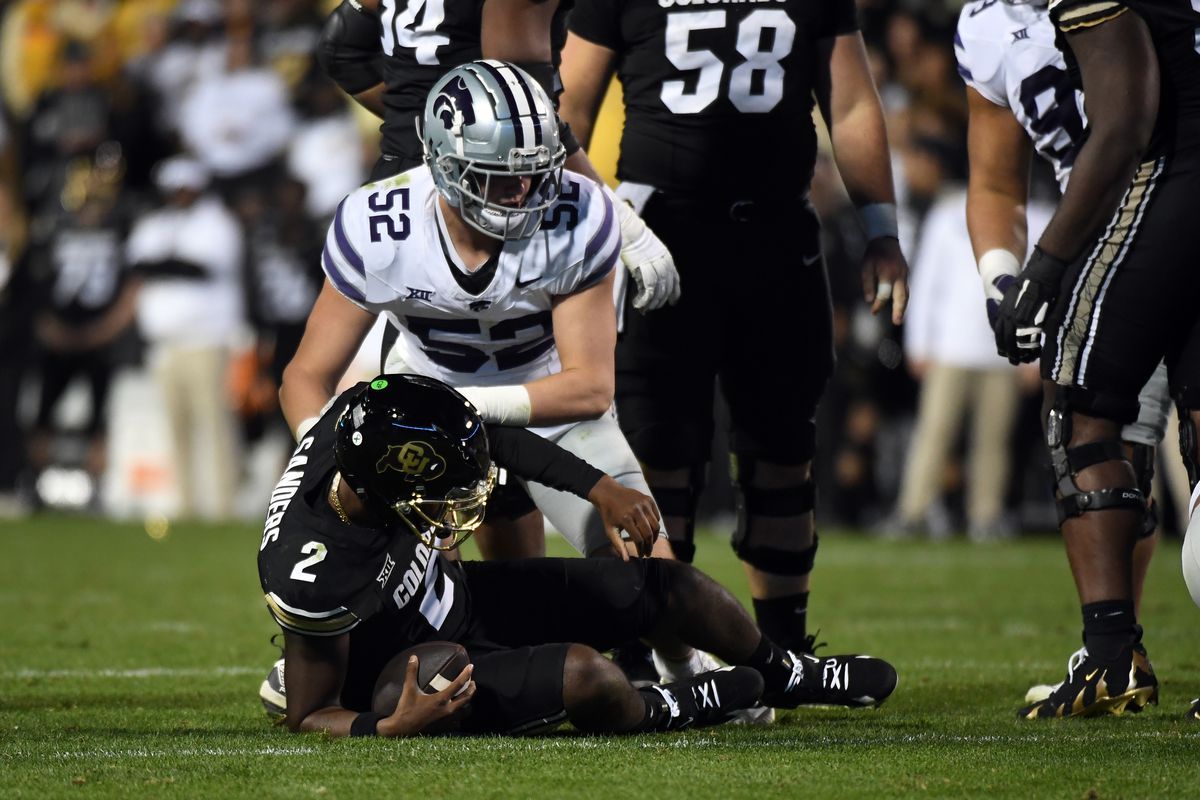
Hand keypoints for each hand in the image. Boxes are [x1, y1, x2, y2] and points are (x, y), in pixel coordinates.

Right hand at [377, 655, 474, 736]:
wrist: (401, 731)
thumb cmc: (406, 710)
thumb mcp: (408, 689)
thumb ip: (411, 672)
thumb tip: (413, 657)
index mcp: (440, 700)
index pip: (458, 685)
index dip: (466, 674)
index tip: (471, 667)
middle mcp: (447, 710)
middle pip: (467, 698)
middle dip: (472, 689)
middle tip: (472, 682)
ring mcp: (447, 721)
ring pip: (465, 711)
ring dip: (468, 702)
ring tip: (466, 696)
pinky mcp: (444, 728)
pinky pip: (458, 720)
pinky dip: (460, 714)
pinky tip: (456, 711)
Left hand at [587, 474, 660, 559]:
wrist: (609, 493)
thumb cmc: (608, 514)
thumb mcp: (610, 530)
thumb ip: (618, 545)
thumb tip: (626, 560)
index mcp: (626, 519)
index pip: (639, 539)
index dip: (641, 549)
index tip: (641, 555)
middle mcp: (636, 511)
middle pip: (649, 533)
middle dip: (649, 545)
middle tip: (648, 552)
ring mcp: (643, 504)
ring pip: (655, 525)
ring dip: (654, 536)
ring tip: (650, 543)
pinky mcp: (648, 499)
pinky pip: (656, 516)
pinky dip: (655, 524)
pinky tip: (650, 530)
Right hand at [614, 199, 680, 311]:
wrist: (626, 228)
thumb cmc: (633, 237)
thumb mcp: (648, 249)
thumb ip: (651, 262)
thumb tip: (647, 276)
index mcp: (666, 257)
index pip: (675, 278)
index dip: (674, 291)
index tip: (673, 301)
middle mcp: (663, 262)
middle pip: (666, 286)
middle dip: (662, 299)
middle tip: (655, 307)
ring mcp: (653, 265)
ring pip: (658, 290)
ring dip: (652, 302)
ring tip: (646, 308)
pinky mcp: (643, 269)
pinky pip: (647, 290)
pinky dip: (644, 299)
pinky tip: (639, 304)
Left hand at [860, 237, 907, 323]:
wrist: (886, 240)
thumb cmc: (873, 254)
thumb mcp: (866, 267)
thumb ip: (867, 283)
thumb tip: (869, 300)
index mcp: (888, 274)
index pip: (884, 294)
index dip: (878, 304)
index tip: (872, 312)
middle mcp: (899, 275)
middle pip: (901, 296)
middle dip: (899, 310)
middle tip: (897, 322)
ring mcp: (904, 274)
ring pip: (906, 294)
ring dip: (903, 307)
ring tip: (899, 318)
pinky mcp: (906, 274)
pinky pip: (906, 289)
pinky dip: (903, 299)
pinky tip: (900, 306)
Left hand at [992, 247, 1067, 364]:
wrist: (1044, 268)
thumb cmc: (1034, 278)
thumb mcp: (1017, 291)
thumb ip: (1014, 305)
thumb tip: (1016, 317)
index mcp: (1004, 306)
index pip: (999, 328)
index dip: (1001, 341)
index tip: (1003, 351)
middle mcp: (1008, 312)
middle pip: (1005, 337)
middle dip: (1008, 350)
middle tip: (1013, 360)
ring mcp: (1019, 314)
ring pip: (1015, 339)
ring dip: (1018, 352)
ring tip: (1022, 360)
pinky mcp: (1032, 315)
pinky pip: (1029, 335)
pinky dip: (1031, 346)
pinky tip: (1034, 352)